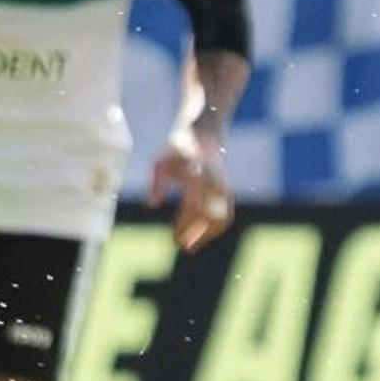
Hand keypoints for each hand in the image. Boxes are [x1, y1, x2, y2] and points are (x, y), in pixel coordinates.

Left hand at [147, 127, 234, 250]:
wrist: (204, 133)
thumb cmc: (177, 149)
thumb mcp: (161, 162)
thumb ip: (157, 184)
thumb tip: (152, 205)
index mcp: (196, 176)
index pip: (193, 207)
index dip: (185, 226)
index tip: (173, 239)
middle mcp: (213, 183)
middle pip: (210, 217)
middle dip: (197, 235)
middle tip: (182, 247)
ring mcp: (223, 186)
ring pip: (222, 218)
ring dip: (208, 235)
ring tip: (191, 245)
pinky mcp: (227, 190)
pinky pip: (227, 214)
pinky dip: (216, 228)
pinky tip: (201, 236)